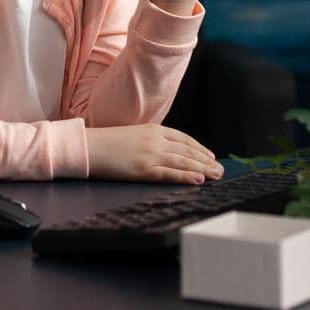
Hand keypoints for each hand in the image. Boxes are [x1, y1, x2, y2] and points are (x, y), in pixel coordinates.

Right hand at [86, 124, 223, 184]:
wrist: (89, 146)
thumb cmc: (108, 142)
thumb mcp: (134, 135)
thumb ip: (151, 140)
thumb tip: (167, 150)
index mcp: (153, 129)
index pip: (184, 139)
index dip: (199, 148)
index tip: (210, 156)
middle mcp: (155, 140)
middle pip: (187, 151)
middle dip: (206, 161)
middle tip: (220, 169)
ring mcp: (150, 155)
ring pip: (183, 162)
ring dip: (202, 169)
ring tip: (216, 175)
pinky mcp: (143, 170)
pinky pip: (169, 174)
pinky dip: (186, 177)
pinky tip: (198, 180)